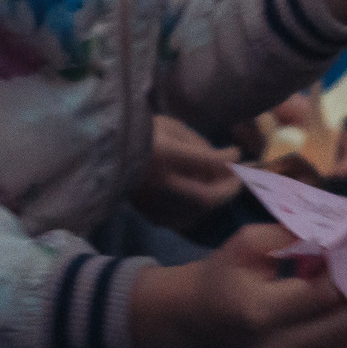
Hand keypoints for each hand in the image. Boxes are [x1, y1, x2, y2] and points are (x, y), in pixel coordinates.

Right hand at [130, 222, 346, 347]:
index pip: (325, 294)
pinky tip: (332, 319)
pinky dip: (343, 342)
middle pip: (342, 324)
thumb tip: (337, 239)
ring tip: (338, 295)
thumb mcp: (249, 242)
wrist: (195, 319)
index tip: (338, 254)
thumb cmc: (223, 274)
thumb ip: (293, 236)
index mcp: (260, 312)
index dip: (340, 271)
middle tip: (344, 274)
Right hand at [135, 114, 244, 228]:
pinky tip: (201, 202)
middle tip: (240, 178)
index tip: (236, 152)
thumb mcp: (171, 126)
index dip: (228, 158)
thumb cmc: (142, 132)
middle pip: (207, 197)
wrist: (106, 152)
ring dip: (216, 201)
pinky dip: (197, 213)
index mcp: (166, 155)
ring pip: (198, 213)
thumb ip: (197, 143)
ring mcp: (154, 202)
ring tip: (223, 188)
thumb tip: (222, 160)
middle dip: (230, 188)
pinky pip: (181, 221)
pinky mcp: (148, 213)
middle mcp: (161, 183)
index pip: (208, 161)